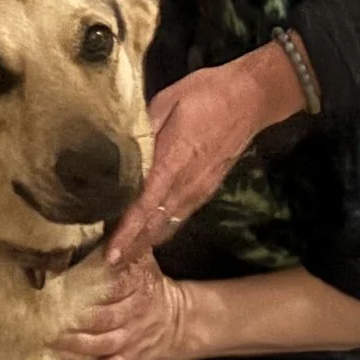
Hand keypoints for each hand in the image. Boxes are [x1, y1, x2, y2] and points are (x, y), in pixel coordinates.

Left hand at [55, 248, 194, 359]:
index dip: (89, 284)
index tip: (60, 281)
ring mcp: (129, 341)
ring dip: (75, 343)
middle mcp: (133, 315)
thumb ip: (128, 242)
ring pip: (102, 344)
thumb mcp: (145, 259)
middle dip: (76, 317)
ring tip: (50, 338)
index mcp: (138, 286)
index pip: (114, 286)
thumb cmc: (150, 285)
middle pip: (105, 317)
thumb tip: (104, 223)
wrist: (178, 321)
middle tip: (45, 314)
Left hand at [103, 47, 305, 266]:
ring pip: (168, 225)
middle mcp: (186, 184)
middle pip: (154, 226)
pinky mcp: (207, 188)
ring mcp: (199, 189)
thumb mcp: (168, 101)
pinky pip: (180, 216)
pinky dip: (161, 229)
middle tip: (107, 264)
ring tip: (123, 255)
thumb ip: (143, 128)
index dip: (126, 233)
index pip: (144, 207)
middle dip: (132, 247)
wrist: (251, 98)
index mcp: (173, 162)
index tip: (111, 255)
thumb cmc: (207, 94)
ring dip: (146, 241)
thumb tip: (118, 147)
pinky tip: (149, 232)